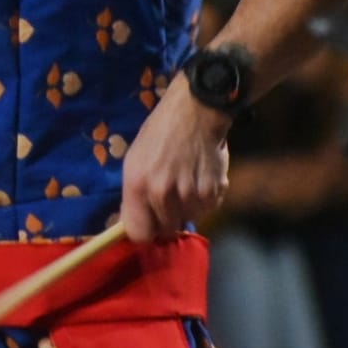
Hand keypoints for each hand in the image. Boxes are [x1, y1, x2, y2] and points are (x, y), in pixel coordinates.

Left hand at [120, 75, 231, 239]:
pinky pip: (206, 210)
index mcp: (138, 185)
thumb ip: (134, 195)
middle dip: (165, 218)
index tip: (148, 224)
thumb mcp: (134, 161)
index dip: (144, 232)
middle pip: (165, 230)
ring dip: (186, 208)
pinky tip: (200, 179)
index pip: (139, 234)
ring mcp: (190, 195)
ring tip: (185, 182)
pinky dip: (204, 200)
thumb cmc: (159, 134)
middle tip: (169, 198)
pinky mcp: (213, 192)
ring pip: (187, 220)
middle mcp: (163, 194)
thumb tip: (134, 225)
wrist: (195, 112)